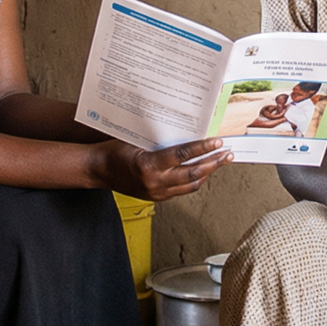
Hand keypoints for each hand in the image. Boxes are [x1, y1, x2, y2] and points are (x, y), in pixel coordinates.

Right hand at [96, 136, 230, 201]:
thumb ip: (160, 138)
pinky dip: (194, 180)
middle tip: (227, 154)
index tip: (217, 141)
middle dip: (213, 163)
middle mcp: (155, 183)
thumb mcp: (137, 139)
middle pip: (193, 174)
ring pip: (190, 185)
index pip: (183, 156)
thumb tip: (185, 127)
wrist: (99, 170)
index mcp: (149, 166)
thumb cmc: (115, 150)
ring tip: (220, 162)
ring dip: (207, 173)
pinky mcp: (157, 198)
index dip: (203, 148)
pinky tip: (202, 171)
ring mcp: (156, 193)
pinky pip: (182, 190)